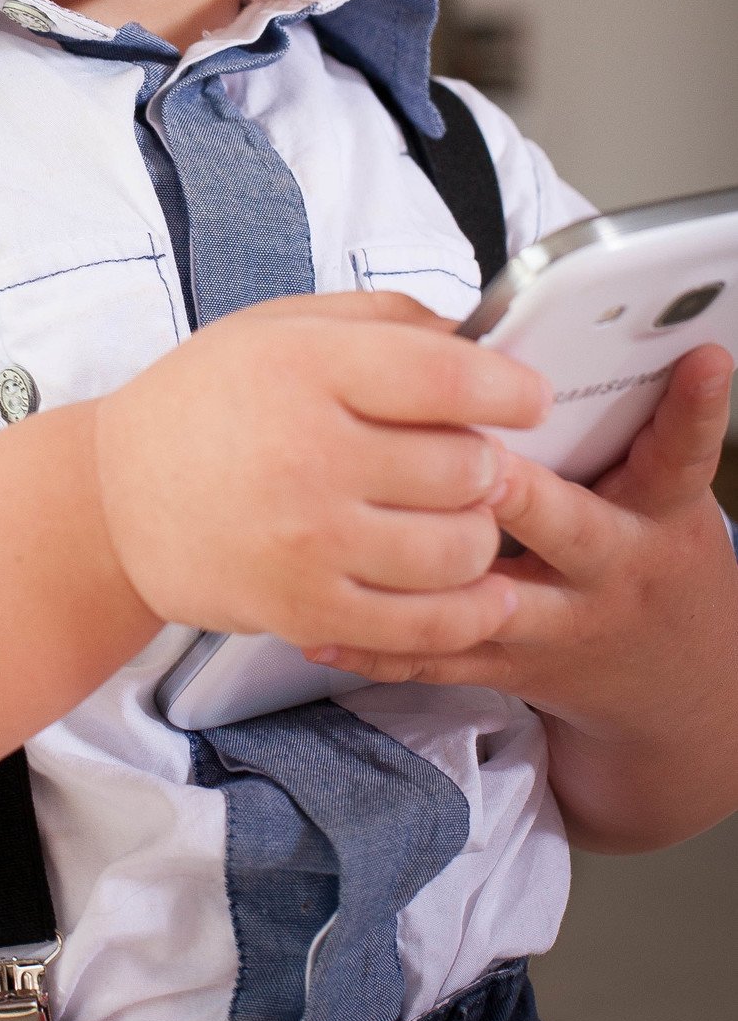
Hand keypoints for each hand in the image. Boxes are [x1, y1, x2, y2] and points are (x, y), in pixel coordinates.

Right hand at [93, 291, 549, 653]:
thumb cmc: (204, 402)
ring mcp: (309, 540)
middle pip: (467, 465)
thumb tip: (483, 337)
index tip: (527, 396)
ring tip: (455, 517)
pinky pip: (425, 626)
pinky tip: (477, 589)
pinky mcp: (307, 610)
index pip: (449, 375)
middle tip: (466, 459)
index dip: (511, 386)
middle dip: (485, 460)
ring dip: (479, 533)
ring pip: (462, 548)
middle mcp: (309, 452)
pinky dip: (468, 610)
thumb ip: (385, 320)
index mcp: (306, 366)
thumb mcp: (280, 326)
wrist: (115, 500)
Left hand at [299, 343, 737, 843]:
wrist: (676, 683)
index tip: (700, 358)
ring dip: (433, 571)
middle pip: (572, 529)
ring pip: (493, 600)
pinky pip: (436, 655)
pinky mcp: (510, 663)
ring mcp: (560, 624)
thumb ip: (620, 421)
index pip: (679, 453)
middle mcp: (613, 569)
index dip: (693, 408)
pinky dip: (377, 643)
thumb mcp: (659, 490)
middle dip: (525, 497)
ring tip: (375, 541)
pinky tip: (320, 625)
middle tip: (485, 465)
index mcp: (654, 512)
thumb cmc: (647, 548)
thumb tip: (553, 338)